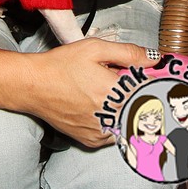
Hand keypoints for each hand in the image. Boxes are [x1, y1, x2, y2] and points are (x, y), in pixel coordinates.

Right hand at [21, 38, 160, 146]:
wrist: (34, 85)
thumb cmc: (61, 65)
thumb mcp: (94, 48)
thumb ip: (127, 53)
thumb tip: (153, 59)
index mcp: (115, 93)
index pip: (150, 91)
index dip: (148, 81)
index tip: (144, 75)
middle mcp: (111, 116)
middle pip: (140, 107)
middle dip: (134, 93)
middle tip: (116, 80)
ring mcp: (101, 132)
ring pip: (126, 121)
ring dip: (123, 108)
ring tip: (103, 92)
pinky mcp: (91, 140)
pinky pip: (112, 132)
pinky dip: (110, 119)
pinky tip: (97, 105)